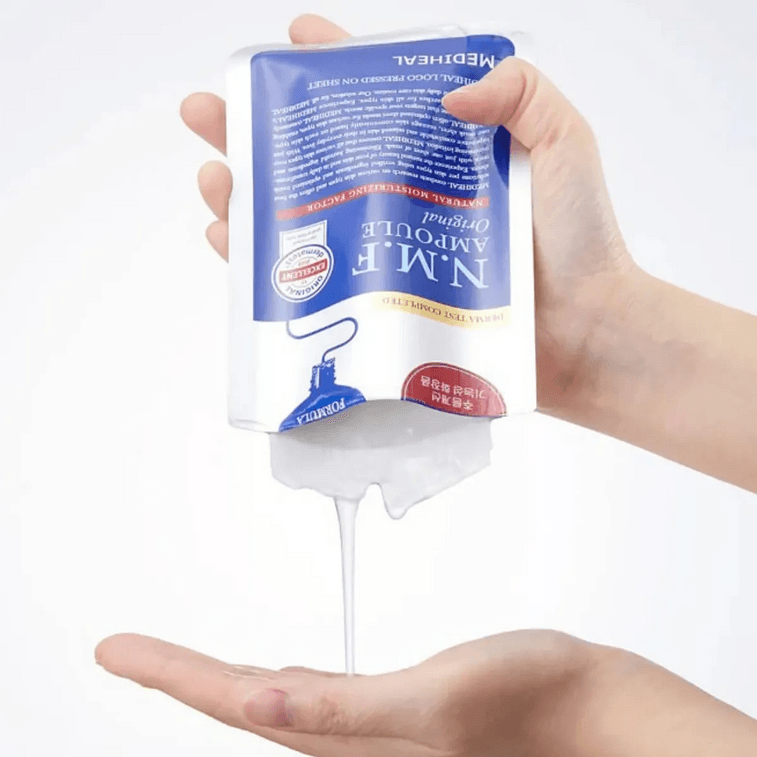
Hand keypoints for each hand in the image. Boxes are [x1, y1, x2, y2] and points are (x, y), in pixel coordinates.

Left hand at [95, 629, 597, 755]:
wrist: (587, 709)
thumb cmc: (527, 703)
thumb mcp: (431, 708)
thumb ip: (343, 711)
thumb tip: (262, 706)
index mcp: (347, 741)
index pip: (237, 704)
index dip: (172, 674)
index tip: (117, 648)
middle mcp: (348, 740)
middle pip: (242, 706)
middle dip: (180, 678)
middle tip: (127, 651)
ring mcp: (371, 728)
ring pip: (273, 704)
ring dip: (217, 682)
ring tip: (173, 665)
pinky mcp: (396, 710)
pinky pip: (316, 697)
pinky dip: (277, 683)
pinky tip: (272, 679)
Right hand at [180, 14, 634, 419]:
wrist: (584, 335)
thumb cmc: (582, 243)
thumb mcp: (565, 143)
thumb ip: (521, 93)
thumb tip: (449, 92)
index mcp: (440, 155)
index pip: (376, 99)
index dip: (331, 68)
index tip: (292, 42)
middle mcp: (405, 200)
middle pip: (319, 158)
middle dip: (257, 131)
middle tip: (209, 112)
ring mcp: (389, 254)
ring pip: (302, 220)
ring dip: (248, 198)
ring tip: (215, 179)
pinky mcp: (383, 306)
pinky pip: (314, 284)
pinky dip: (269, 268)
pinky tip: (234, 247)